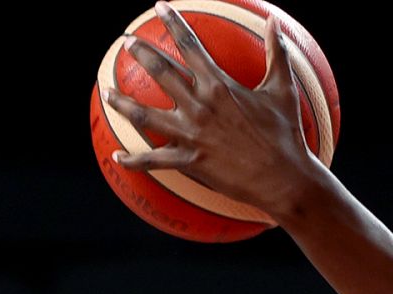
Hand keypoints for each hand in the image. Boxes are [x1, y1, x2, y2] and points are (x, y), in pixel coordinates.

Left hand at [104, 1, 321, 218]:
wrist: (283, 177)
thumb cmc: (286, 134)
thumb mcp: (283, 89)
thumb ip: (277, 54)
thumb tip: (276, 23)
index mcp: (220, 85)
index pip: (190, 45)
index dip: (173, 22)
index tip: (159, 7)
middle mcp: (200, 106)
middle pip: (161, 72)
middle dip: (141, 53)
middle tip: (127, 42)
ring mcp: (191, 134)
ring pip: (145, 115)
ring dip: (122, 102)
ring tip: (106, 92)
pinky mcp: (190, 161)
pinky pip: (154, 160)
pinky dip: (134, 160)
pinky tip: (117, 156)